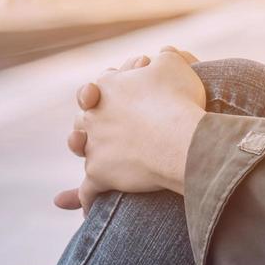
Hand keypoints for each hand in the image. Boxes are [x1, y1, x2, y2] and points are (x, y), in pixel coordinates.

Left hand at [55, 46, 204, 211]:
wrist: (182, 140)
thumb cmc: (181, 100)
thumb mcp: (175, 65)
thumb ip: (167, 58)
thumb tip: (166, 54)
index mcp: (106, 87)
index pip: (100, 87)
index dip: (108, 93)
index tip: (120, 97)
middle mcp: (92, 116)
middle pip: (84, 119)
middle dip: (90, 123)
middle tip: (104, 129)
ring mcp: (93, 147)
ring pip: (82, 152)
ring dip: (85, 155)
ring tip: (92, 161)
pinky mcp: (99, 176)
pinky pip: (87, 192)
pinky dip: (85, 201)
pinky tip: (86, 210)